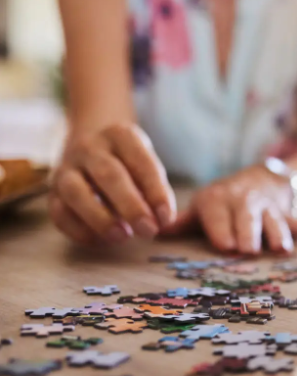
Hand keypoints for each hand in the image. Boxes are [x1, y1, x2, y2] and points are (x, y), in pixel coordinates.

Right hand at [50, 123, 175, 244]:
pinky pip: (59, 212)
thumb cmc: (126, 157)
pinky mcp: (52, 190)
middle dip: (130, 206)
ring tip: (122, 237)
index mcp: (121, 135)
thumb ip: (153, 187)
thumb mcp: (144, 160)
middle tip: (148, 231)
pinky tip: (101, 241)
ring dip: (100, 218)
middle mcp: (90, 148)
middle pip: (109, 175)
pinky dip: (79, 230)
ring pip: (76, 192)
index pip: (141, 163)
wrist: (88, 134)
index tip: (166, 218)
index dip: (156, 192)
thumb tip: (161, 221)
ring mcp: (66, 167)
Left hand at [161, 166, 296, 253]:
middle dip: (249, 234)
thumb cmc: (223, 202)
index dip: (222, 229)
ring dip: (278, 234)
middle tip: (247, 251)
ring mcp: (268, 209)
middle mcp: (244, 202)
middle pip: (247, 218)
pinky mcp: (287, 215)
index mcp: (218, 200)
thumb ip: (182, 221)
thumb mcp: (202, 206)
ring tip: (281, 250)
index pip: (218, 215)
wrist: (260, 178)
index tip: (226, 245)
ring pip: (275, 221)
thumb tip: (152, 231)